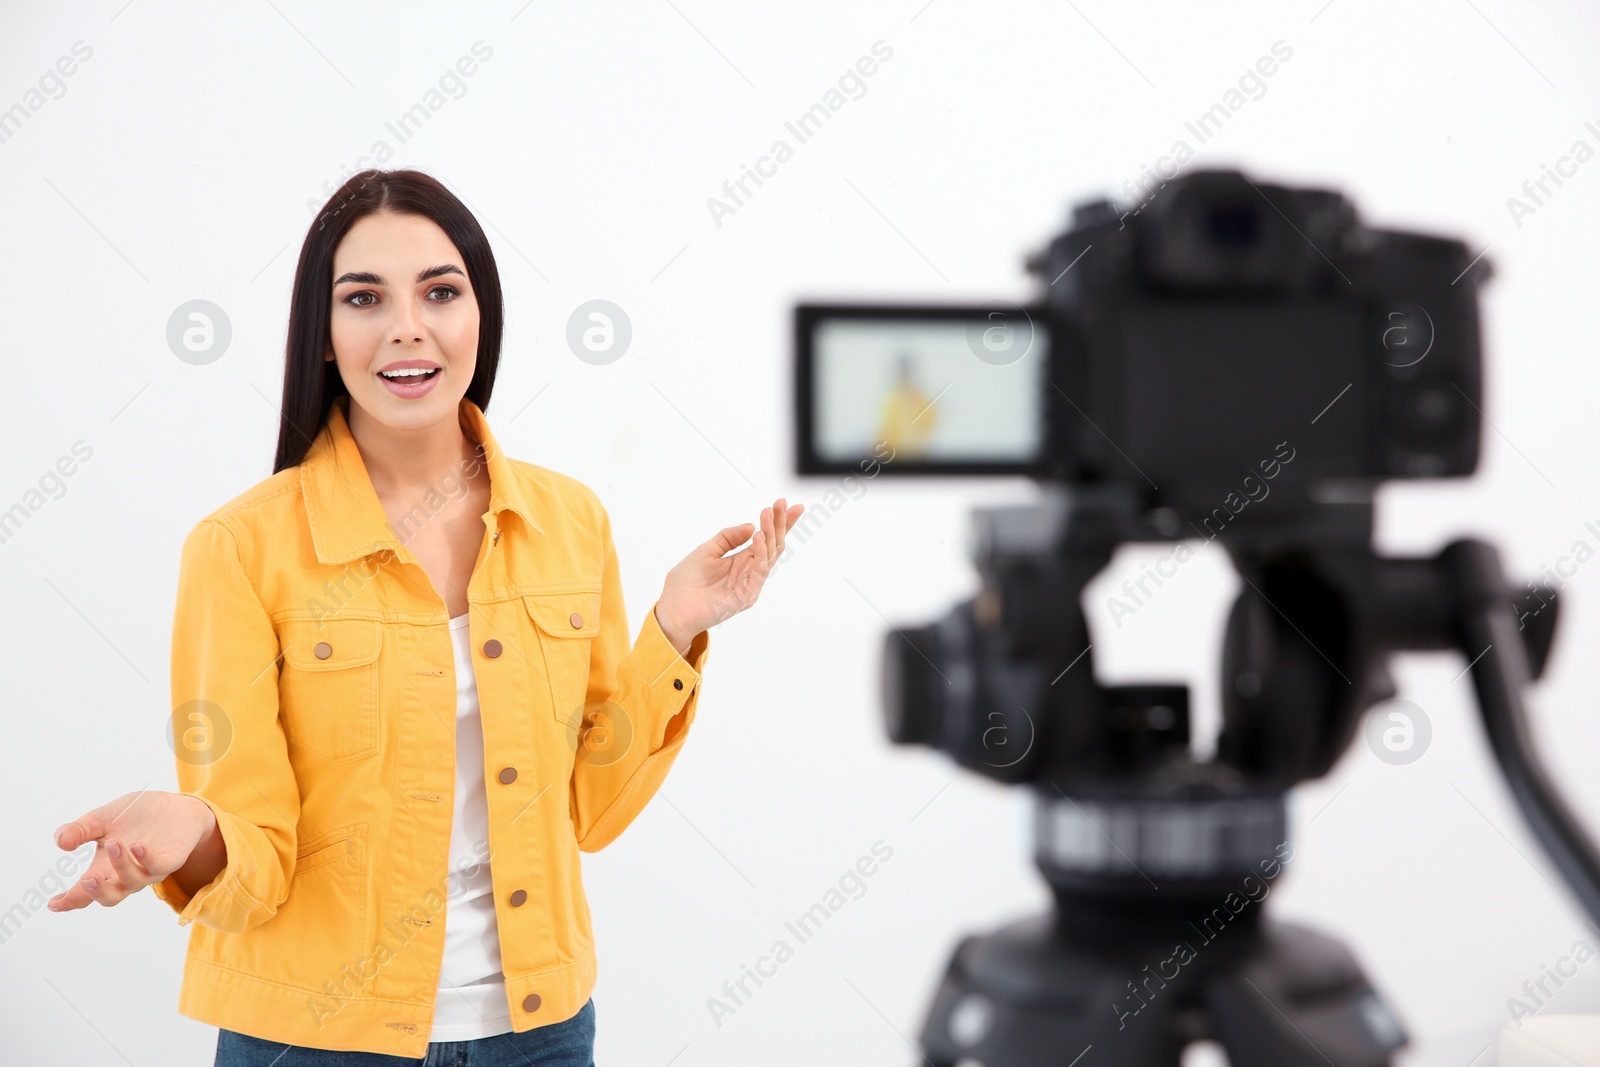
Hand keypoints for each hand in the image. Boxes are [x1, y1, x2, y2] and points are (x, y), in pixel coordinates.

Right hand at [48, 790, 217, 912]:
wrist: (174, 805)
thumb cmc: (135, 816)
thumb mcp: (103, 819)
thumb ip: (81, 830)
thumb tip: (59, 842)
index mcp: (105, 868)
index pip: (85, 892)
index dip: (70, 900)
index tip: (53, 904)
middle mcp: (126, 875)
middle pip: (110, 897)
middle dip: (97, 892)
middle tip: (86, 879)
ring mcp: (149, 870)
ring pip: (133, 882)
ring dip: (121, 865)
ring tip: (113, 843)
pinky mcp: (171, 860)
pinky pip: (159, 868)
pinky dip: (147, 860)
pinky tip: (137, 846)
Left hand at [654, 496, 803, 652]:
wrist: (672, 608)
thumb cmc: (687, 583)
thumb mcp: (707, 550)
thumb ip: (728, 538)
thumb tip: (751, 526)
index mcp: (742, 560)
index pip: (765, 539)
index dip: (777, 522)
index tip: (785, 503)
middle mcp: (749, 572)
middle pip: (772, 545)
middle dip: (779, 524)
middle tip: (783, 503)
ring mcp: (750, 585)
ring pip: (769, 556)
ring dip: (770, 533)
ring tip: (768, 514)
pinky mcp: (746, 597)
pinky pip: (758, 573)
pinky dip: (760, 553)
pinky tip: (759, 537)